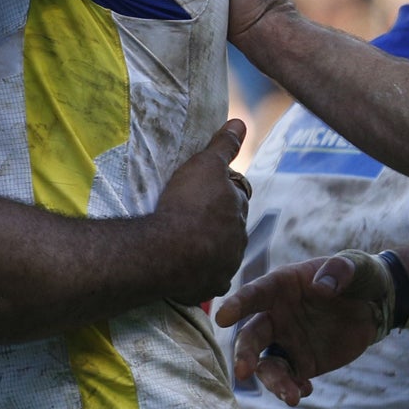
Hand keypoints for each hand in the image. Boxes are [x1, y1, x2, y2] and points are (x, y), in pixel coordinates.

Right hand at [153, 121, 253, 304]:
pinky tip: (188, 272)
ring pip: (222, 255)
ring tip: (188, 244)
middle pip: (232, 227)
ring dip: (211, 249)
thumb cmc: (187, 203)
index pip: (238, 196)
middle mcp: (239, 240)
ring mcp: (226, 265)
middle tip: (195, 218)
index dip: (224, 192)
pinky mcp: (210, 286)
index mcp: (239, 209)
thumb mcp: (205, 165)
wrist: (168, 250)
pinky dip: (201, 275)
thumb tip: (241, 122)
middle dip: (219, 223)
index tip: (207, 191)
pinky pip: (209, 281)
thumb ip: (224, 145)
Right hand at [214, 252, 392, 405]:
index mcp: (281, 287)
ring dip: (274, 382)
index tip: (222, 317)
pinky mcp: (301, 363)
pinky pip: (289, 379)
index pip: (254, 294)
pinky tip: (306, 391)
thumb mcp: (357, 267)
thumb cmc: (360, 277)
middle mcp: (276, 316)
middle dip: (244, 354)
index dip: (237, 304)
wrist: (376, 305)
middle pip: (251, 337)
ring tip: (293, 397)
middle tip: (243, 372)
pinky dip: (294, 389)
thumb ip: (339, 271)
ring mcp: (287, 341)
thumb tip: (321, 287)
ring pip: (267, 365)